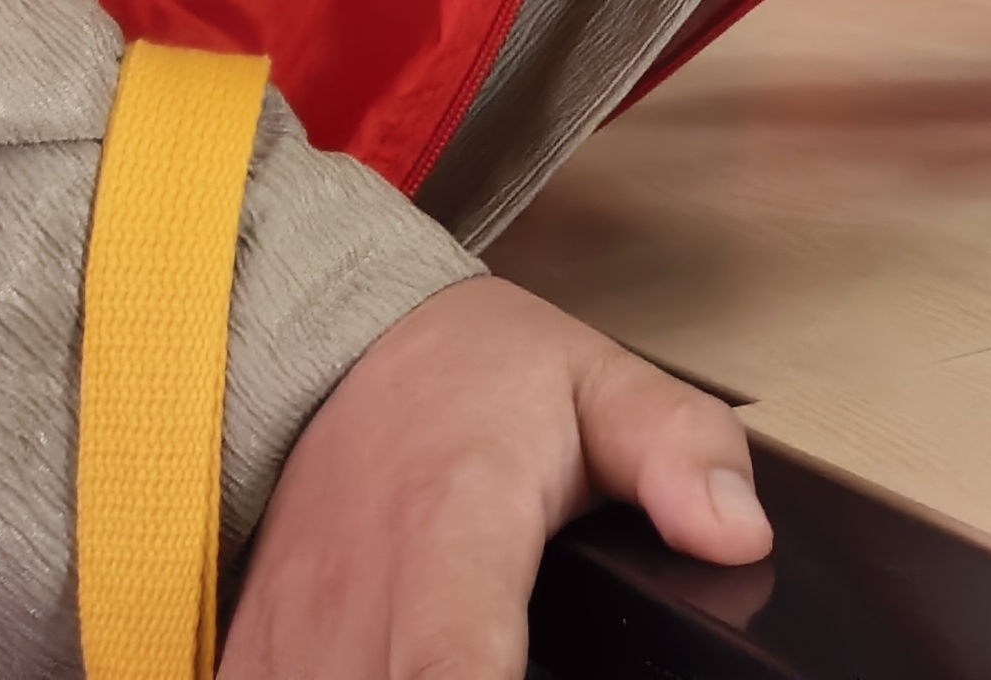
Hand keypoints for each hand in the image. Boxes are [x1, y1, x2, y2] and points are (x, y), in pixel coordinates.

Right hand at [220, 276, 771, 677]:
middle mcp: (361, 588)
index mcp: (453, 522)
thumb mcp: (601, 381)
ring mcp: (294, 629)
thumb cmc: (473, 375)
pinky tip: (387, 674)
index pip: (451, 666)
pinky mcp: (252, 653)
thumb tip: (738, 532)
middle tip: (528, 670)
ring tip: (485, 667)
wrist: (345, 344)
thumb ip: (682, 452)